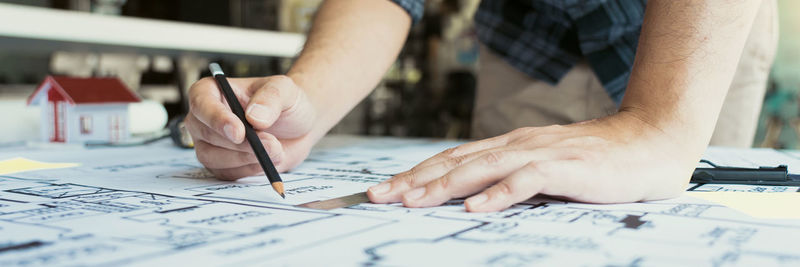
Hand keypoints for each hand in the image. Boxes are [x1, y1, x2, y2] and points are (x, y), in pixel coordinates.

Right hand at [185, 75, 316, 179]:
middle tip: (271, 144)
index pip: (201, 104)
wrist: (298, 126)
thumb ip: (270, 98)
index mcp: (211, 91)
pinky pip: (227, 173)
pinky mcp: (221, 164)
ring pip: (213, 157)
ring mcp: (209, 143)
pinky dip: (250, 169)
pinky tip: (268, 159)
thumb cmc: (286, 101)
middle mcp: (204, 118)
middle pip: (207, 134)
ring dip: (246, 158)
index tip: (239, 133)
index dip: (217, 119)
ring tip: (276, 150)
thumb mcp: (284, 89)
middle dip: (241, 144)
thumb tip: (253, 117)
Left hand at [367, 113, 693, 211]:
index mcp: (510, 146)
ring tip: (413, 201)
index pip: (454, 159)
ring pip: (482, 167)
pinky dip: (499, 193)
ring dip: (445, 186)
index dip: (417, 173)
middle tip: (381, 196)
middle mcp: (517, 145)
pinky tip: (476, 207)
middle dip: (415, 180)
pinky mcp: (566, 167)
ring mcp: (540, 153)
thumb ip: (512, 179)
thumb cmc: (597, 162)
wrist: (650, 143)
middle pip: (457, 162)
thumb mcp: (545, 169)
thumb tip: (474, 199)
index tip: (386, 190)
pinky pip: (526, 180)